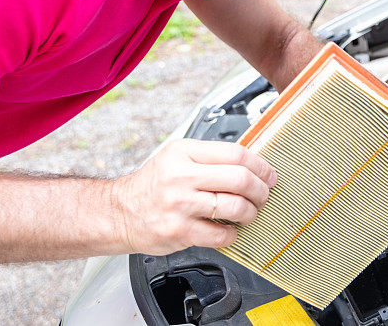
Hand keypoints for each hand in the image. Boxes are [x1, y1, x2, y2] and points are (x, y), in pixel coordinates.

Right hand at [112, 138, 276, 254]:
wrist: (120, 212)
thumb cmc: (153, 185)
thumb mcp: (177, 157)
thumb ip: (210, 157)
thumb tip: (251, 165)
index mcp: (185, 152)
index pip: (236, 154)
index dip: (260, 166)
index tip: (268, 175)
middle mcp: (182, 176)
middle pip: (240, 179)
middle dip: (260, 190)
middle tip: (263, 196)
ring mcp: (180, 204)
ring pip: (235, 206)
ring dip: (250, 212)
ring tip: (248, 213)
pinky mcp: (179, 230)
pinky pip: (221, 234)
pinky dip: (232, 234)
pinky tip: (229, 230)